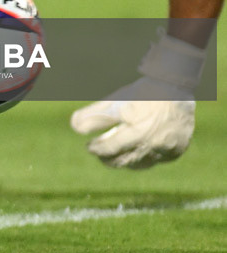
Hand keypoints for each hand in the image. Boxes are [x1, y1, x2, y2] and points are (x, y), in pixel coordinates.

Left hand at [71, 87, 195, 169]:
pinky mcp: (178, 150)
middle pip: (125, 161)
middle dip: (109, 159)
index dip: (97, 149)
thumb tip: (75, 128)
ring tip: (115, 154)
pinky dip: (145, 158)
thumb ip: (94, 115)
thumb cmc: (141, 94)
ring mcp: (168, 150)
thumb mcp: (114, 102)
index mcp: (137, 132)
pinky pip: (158, 160)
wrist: (176, 88)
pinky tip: (136, 151)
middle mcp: (154, 145)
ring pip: (141, 164)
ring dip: (126, 161)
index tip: (90, 146)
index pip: (110, 149)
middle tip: (100, 154)